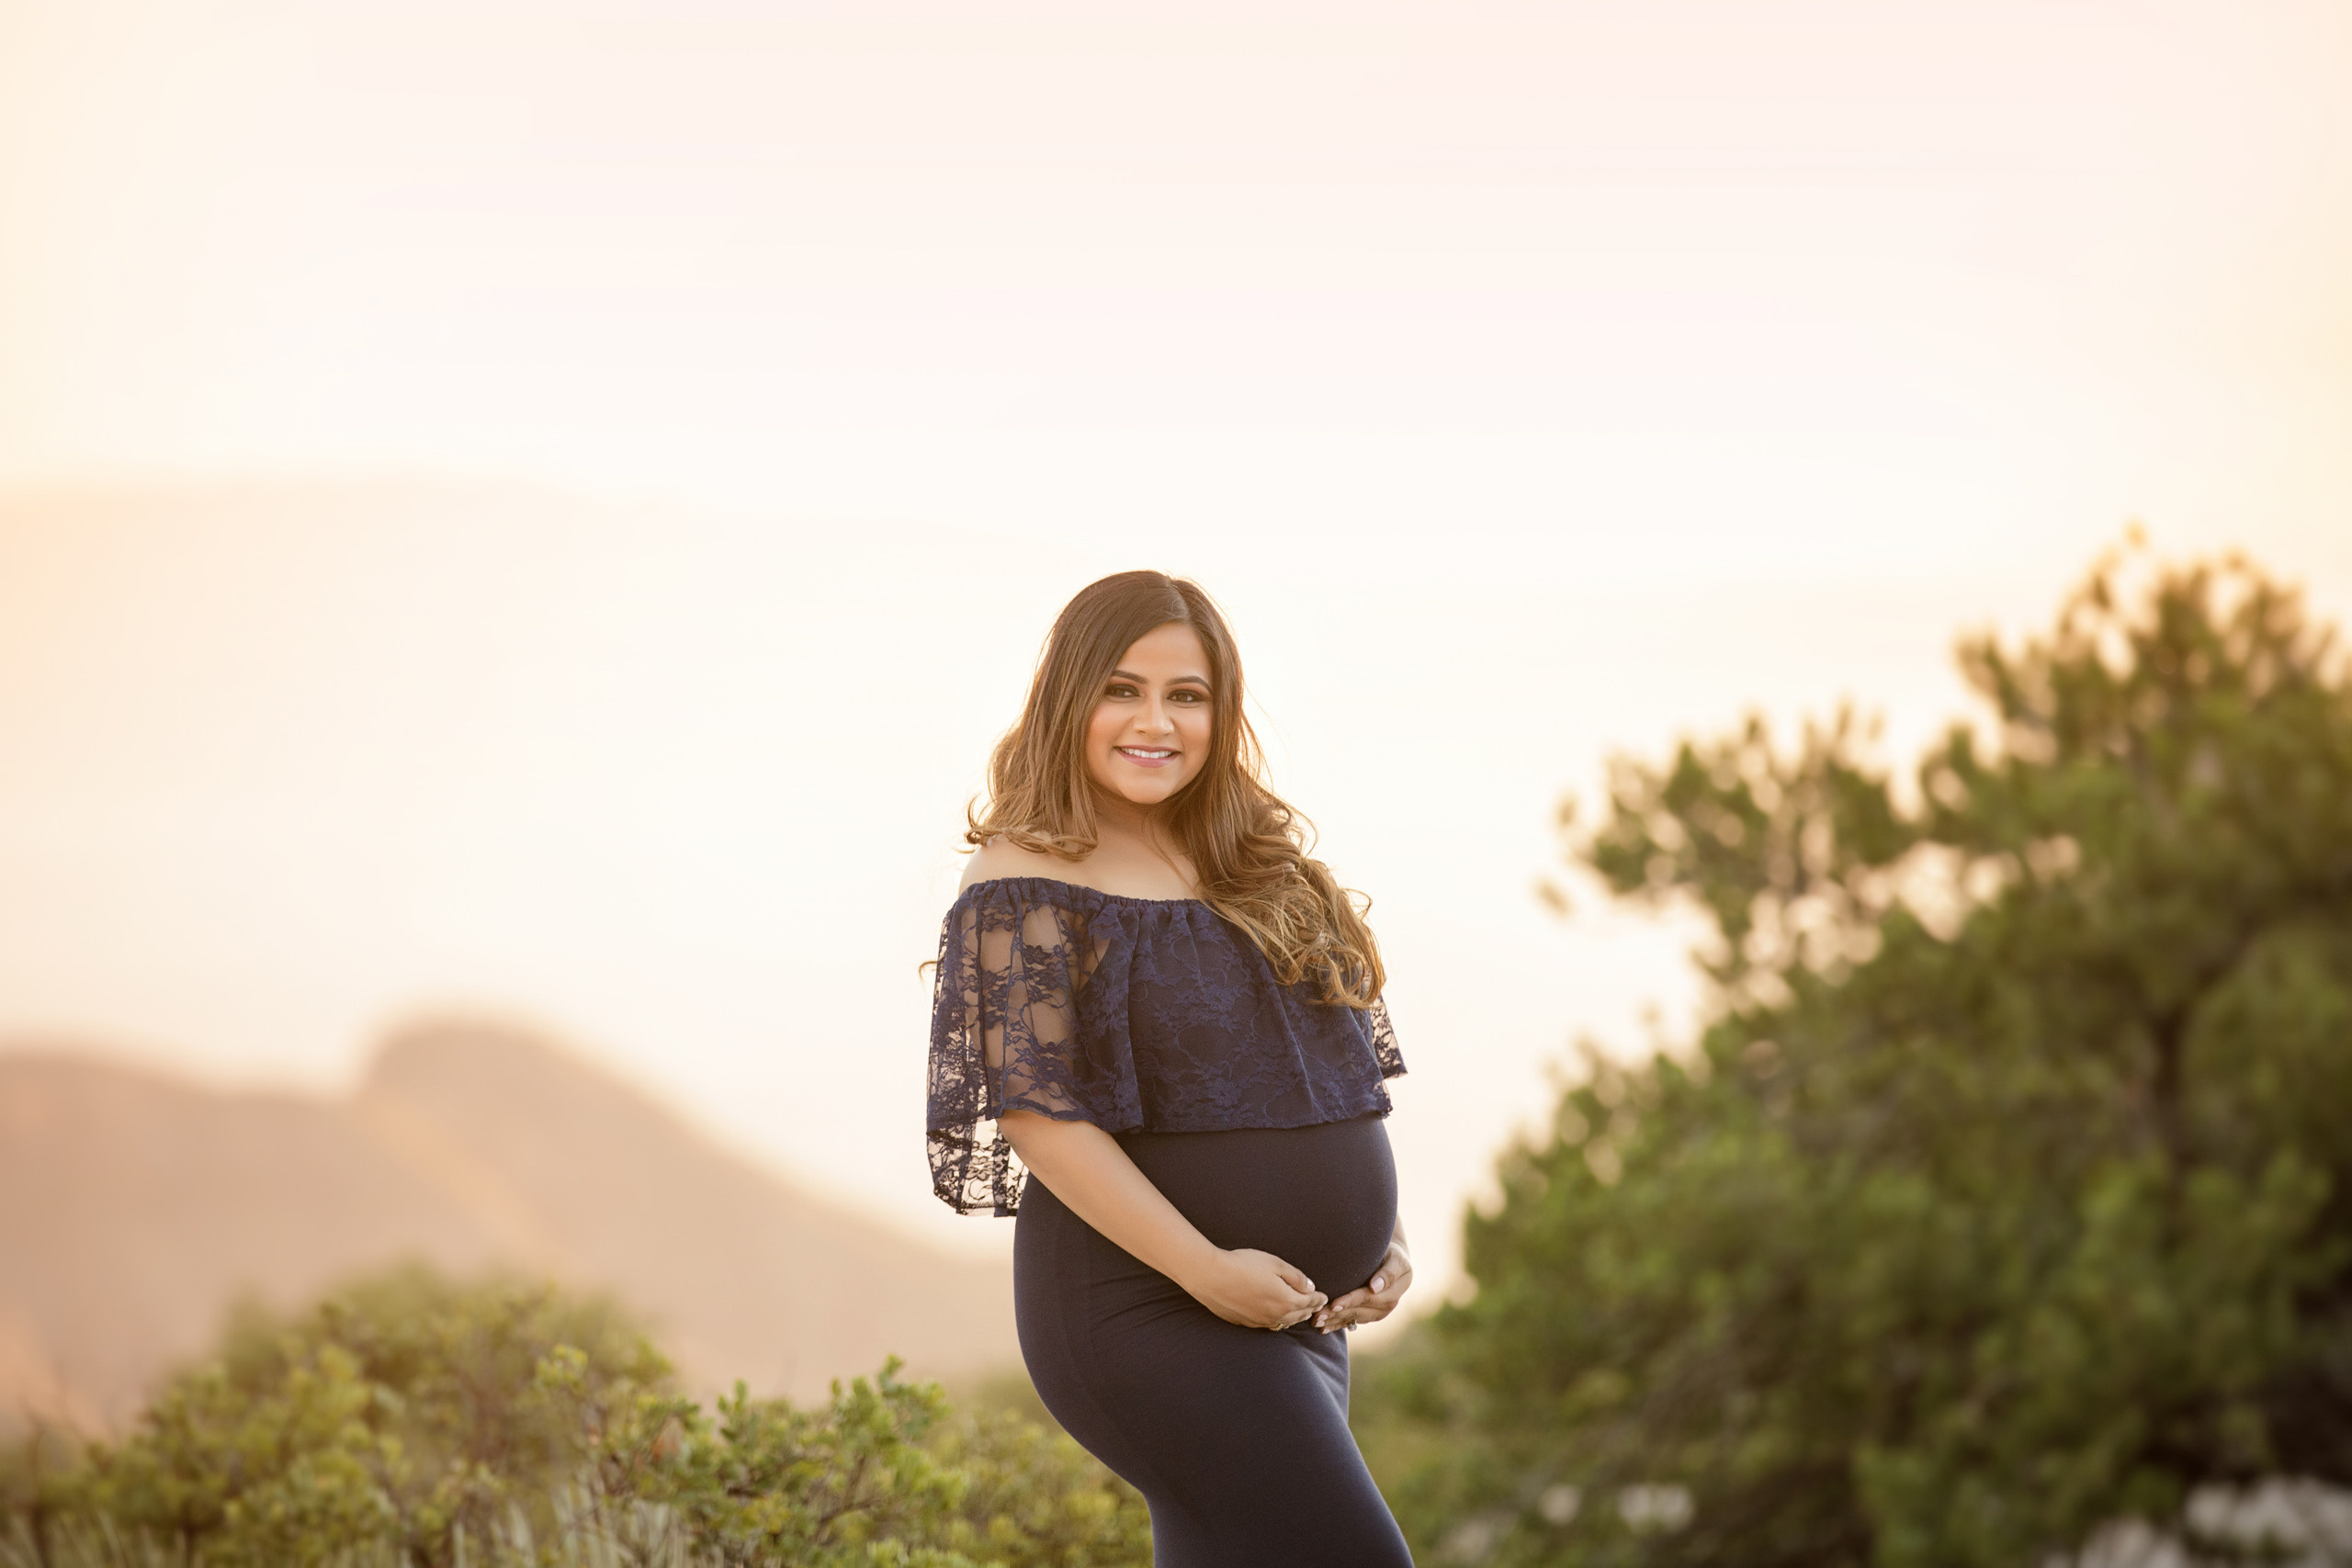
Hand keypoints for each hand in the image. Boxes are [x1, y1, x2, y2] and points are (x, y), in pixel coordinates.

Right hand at [1183, 1248, 1326, 1329]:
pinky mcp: (1245, 1323)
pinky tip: (1274, 1314)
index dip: (1318, 1299)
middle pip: (1298, 1315)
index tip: (1324, 1297)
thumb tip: (1310, 1287)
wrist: (1211, 1276)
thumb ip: (1296, 1277)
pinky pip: (1267, 1324)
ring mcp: (1259, 1322)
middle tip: (1315, 1305)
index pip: (1309, 1302)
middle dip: (1309, 1309)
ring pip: (1283, 1322)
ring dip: (1294, 1317)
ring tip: (1299, 1312)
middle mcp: (1275, 1316)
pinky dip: (1276, 1319)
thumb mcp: (1275, 1264)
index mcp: (1286, 1301)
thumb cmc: (1243, 1265)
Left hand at [1314, 1239, 1412, 1332]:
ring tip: (1316, 1322)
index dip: (1350, 1302)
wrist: (1394, 1260)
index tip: (1334, 1304)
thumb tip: (1375, 1287)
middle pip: (1357, 1311)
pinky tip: (1323, 1328)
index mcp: (1392, 1295)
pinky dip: (1337, 1325)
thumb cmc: (1394, 1256)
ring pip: (1352, 1318)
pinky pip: (1351, 1321)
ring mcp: (1376, 1313)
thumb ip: (1389, 1273)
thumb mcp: (1397, 1260)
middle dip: (1336, 1314)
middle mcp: (1385, 1308)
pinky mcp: (1368, 1315)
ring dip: (1334, 1321)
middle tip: (1318, 1315)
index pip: (1367, 1298)